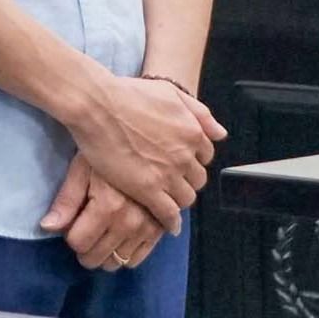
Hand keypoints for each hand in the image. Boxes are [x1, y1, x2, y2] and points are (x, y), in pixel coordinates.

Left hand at [40, 153, 163, 270]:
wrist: (142, 137)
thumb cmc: (104, 150)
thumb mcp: (81, 169)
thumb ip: (66, 200)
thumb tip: (46, 228)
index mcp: (108, 207)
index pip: (78, 243)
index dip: (70, 235)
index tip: (73, 222)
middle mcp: (130, 222)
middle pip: (96, 257)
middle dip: (86, 247)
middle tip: (86, 229)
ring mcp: (147, 228)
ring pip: (117, 261)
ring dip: (105, 252)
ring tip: (102, 231)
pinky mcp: (160, 230)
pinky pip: (139, 258)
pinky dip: (126, 253)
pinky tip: (120, 237)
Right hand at [60, 74, 222, 234]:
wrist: (97, 105)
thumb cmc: (128, 93)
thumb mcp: (169, 92)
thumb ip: (198, 112)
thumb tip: (221, 134)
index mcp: (192, 131)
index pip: (205, 156)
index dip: (192, 159)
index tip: (180, 162)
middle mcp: (185, 154)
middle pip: (197, 179)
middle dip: (186, 179)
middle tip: (170, 180)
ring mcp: (168, 174)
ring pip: (186, 198)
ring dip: (178, 199)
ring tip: (165, 199)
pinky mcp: (148, 189)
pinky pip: (168, 213)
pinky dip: (170, 222)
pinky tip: (167, 225)